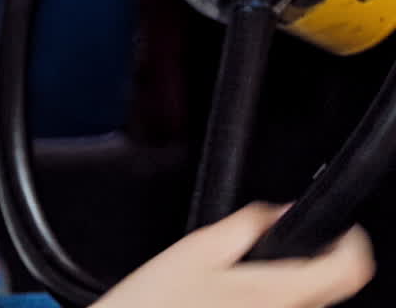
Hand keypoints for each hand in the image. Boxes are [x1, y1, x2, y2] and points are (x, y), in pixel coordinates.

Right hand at [93, 205, 372, 307]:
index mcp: (278, 291)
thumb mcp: (197, 247)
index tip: (339, 228)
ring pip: (304, 305)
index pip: (350, 268)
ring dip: (286, 284)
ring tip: (238, 275)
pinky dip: (268, 304)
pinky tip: (230, 300)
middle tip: (269, 243)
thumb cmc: (157, 302)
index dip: (349, 242)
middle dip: (306, 260)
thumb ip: (246, 223)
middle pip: (327, 288)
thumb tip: (278, 209)